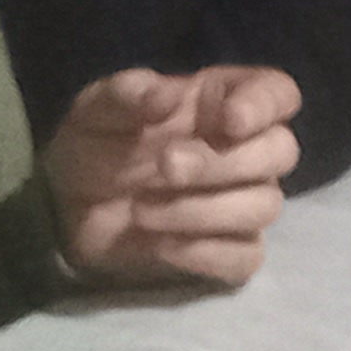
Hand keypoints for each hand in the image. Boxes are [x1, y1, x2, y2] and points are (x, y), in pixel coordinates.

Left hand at [44, 67, 301, 289]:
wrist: (69, 208)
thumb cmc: (94, 145)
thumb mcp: (94, 110)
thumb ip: (126, 94)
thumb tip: (165, 96)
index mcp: (223, 101)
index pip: (277, 93)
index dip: (265, 105)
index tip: (229, 120)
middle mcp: (246, 149)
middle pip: (281, 151)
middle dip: (224, 162)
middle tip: (165, 166)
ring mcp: (243, 202)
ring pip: (265, 205)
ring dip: (204, 210)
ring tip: (142, 212)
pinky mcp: (230, 250)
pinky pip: (246, 257)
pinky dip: (206, 254)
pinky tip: (162, 245)